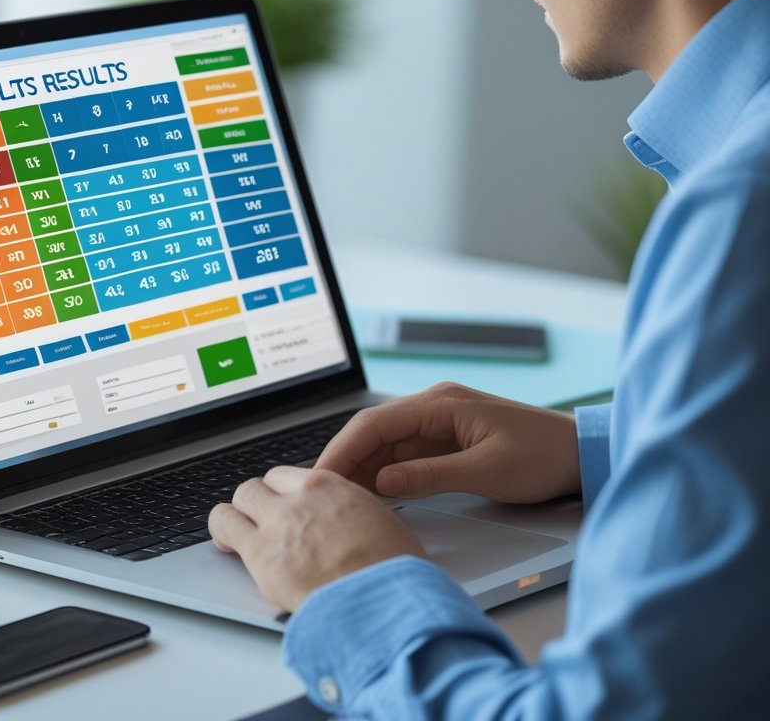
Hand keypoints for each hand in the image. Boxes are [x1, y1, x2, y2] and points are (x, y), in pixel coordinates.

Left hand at [208, 466, 425, 612]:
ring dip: (233, 516)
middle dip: (255, 504)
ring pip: (235, 503)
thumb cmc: (393, 572)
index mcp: (330, 487)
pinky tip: (226, 546)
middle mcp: (299, 500)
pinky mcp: (260, 556)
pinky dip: (222, 535)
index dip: (281, 493)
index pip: (287, 476)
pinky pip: (225, 529)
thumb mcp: (379, 523)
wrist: (383, 602)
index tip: (281, 505)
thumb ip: (349, 514)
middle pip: (257, 487)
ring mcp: (277, 526)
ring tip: (233, 532)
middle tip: (257, 522)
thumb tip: (343, 524)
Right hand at [316, 382, 580, 503]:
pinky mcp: (445, 441)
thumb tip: (382, 482)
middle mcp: (434, 406)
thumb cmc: (544, 456)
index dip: (343, 449)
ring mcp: (439, 423)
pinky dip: (383, 473)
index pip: (374, 422)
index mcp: (441, 403)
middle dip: (345, 460)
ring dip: (362, 469)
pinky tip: (370, 494)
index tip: (322, 476)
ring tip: (339, 498)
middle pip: (373, 431)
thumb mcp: (487, 471)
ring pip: (384, 444)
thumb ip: (430, 475)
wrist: (581, 455)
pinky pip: (402, 454)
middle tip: (321, 492)